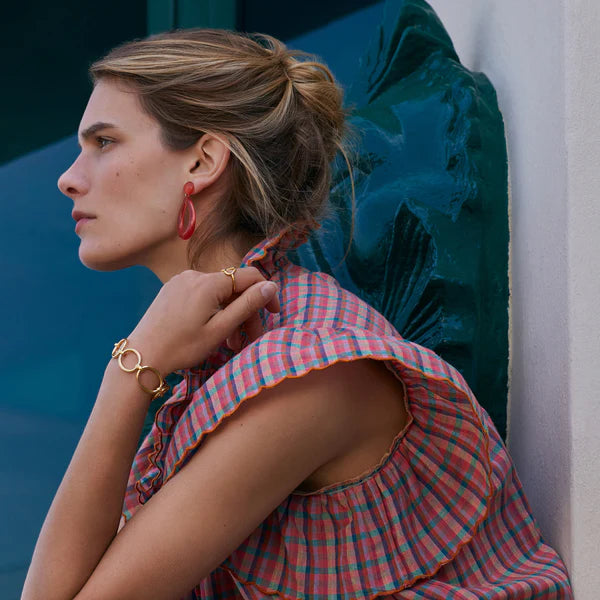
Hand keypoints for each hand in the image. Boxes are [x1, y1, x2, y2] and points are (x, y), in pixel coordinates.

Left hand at [127, 267, 279, 375]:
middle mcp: (194, 275)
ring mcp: (181, 280)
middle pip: (233, 288)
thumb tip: (271, 285)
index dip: (266, 293)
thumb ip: (247, 305)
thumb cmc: (181, 347)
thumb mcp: (219, 329)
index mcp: (209, 283)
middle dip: (246, 312)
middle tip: (249, 339)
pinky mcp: (172, 289)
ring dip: (229, 314)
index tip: (273, 314)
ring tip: (231, 343)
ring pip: (218, 293)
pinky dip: (213, 310)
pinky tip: (212, 331)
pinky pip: (201, 295)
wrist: (142, 355)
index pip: (249, 276)